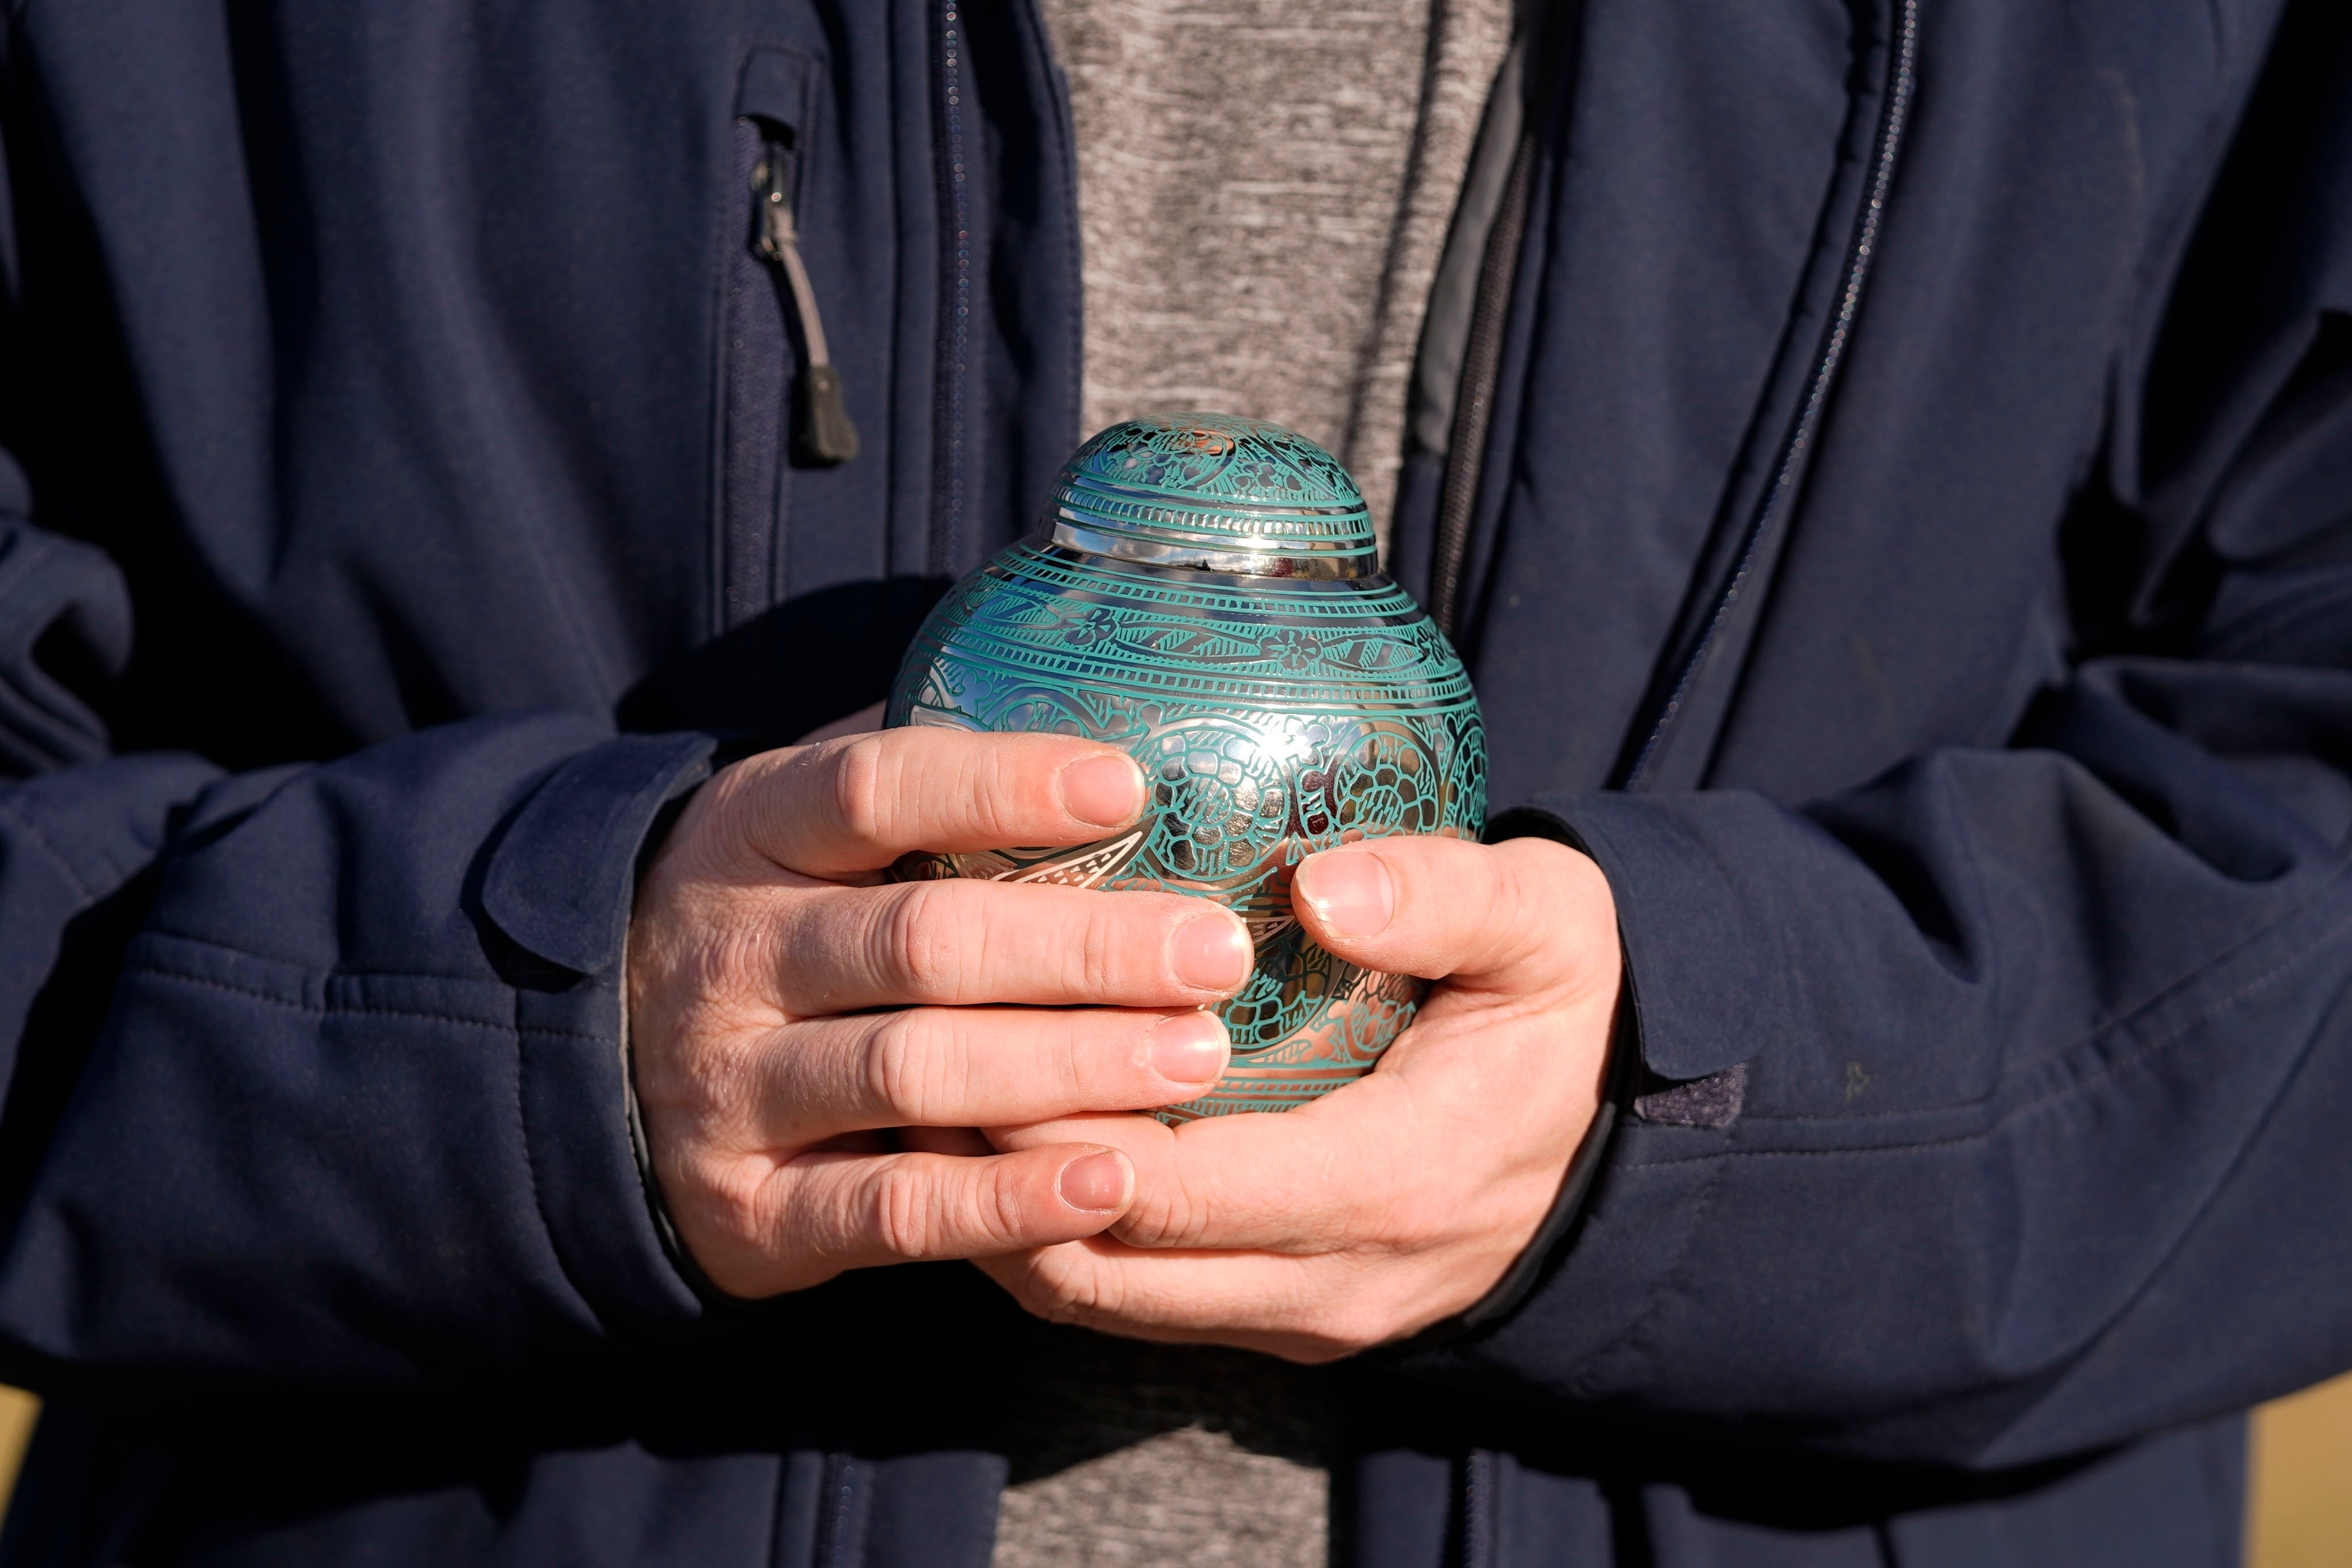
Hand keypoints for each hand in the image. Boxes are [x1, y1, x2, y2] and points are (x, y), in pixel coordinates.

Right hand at [626, 725, 1255, 1297]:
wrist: (604, 1069)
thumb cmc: (779, 920)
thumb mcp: (806, 824)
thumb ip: (919, 771)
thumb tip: (1104, 700)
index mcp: (751, 831)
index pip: (873, 790)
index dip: (1002, 786)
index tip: (1131, 787)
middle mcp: (731, 953)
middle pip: (921, 941)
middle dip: (1084, 949)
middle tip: (1217, 952)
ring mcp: (729, 1088)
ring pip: (914, 1072)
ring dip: (1070, 1066)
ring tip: (1197, 1056)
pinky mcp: (749, 1212)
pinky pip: (891, 1210)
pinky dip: (1006, 1202)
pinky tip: (1111, 1182)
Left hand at [965, 834, 1618, 1361]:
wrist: (1608, 1121)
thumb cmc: (1562, 1004)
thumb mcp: (1547, 924)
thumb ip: (1448, 898)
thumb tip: (1325, 883)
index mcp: (1393, 1184)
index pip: (1178, 1191)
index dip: (1058, 1129)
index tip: (971, 1033)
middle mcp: (1334, 1280)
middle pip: (1109, 1265)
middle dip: (998, 1179)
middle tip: (914, 1059)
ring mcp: (1301, 1313)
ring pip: (1101, 1299)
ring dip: (1006, 1213)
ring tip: (932, 1096)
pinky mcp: (1275, 1315)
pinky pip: (1131, 1299)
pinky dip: (1052, 1229)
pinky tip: (1003, 1135)